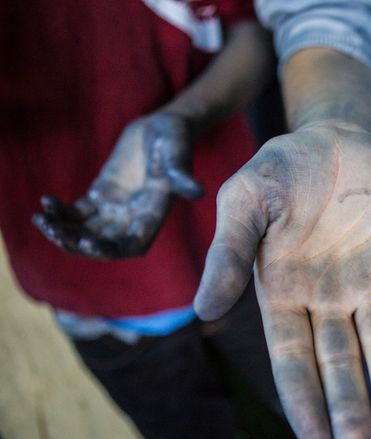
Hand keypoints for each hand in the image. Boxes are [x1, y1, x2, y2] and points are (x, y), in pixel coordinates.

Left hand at [32, 113, 202, 258]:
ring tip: (41, 220)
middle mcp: (134, 217)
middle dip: (77, 242)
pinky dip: (61, 212)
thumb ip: (181, 174)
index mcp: (153, 213)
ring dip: (64, 231)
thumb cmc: (176, 137)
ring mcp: (116, 208)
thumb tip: (197, 191)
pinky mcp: (102, 194)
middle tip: (54, 230)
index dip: (110, 250)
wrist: (164, 124)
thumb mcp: (178, 153)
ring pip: (87, 231)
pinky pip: (78, 212)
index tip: (88, 244)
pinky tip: (45, 202)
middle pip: (103, 243)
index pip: (132, 244)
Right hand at [194, 123, 370, 438]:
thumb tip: (204, 308)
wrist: (333, 134)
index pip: (294, 359)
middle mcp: (329, 299)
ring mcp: (369, 281)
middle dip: (353, 414)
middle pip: (342, 366)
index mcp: (285, 295)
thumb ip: (229, 254)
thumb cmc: (280, 170)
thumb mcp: (243, 204)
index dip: (303, 398)